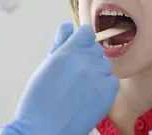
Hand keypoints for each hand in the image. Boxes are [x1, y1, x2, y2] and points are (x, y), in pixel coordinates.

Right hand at [0, 23, 118, 134]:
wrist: (45, 129)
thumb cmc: (39, 100)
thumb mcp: (46, 67)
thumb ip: (59, 44)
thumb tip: (68, 26)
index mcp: (68, 51)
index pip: (87, 32)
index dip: (82, 40)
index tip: (77, 50)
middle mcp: (86, 60)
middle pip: (96, 49)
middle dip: (87, 58)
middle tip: (73, 76)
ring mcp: (99, 76)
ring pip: (104, 65)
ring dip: (96, 73)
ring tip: (79, 89)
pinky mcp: (109, 91)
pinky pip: (112, 81)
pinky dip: (104, 87)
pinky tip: (89, 97)